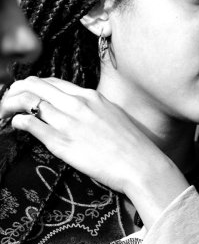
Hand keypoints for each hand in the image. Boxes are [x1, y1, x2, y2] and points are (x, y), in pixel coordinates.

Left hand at [0, 76, 189, 227]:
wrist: (139, 162)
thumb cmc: (129, 141)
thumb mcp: (110, 113)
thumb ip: (90, 107)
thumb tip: (73, 107)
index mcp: (89, 95)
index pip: (51, 81)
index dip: (33, 85)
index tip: (25, 93)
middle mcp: (77, 103)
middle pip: (35, 86)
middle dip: (16, 90)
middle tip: (7, 99)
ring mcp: (69, 121)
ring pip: (29, 101)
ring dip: (10, 104)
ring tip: (4, 111)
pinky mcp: (62, 142)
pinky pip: (31, 124)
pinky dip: (17, 121)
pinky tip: (14, 123)